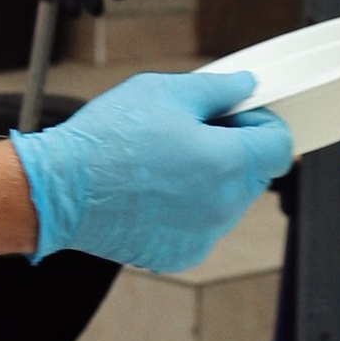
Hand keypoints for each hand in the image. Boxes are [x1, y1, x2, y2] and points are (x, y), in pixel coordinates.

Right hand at [12, 70, 291, 276]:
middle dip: (235, 150)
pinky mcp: (180, 254)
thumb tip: (246, 86)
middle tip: (190, 132)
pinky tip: (153, 191)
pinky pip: (201, 226)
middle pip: (256, 174)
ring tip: (164, 162)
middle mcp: (223, 208)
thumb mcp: (167, 92)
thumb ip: (219, 89)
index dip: (260, 123)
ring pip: (228, 201)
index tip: (234, 115)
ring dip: (211, 181)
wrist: (59, 190)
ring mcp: (202, 237)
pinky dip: (188, 209)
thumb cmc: (108, 139)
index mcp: (228, 165)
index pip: (280, 145)